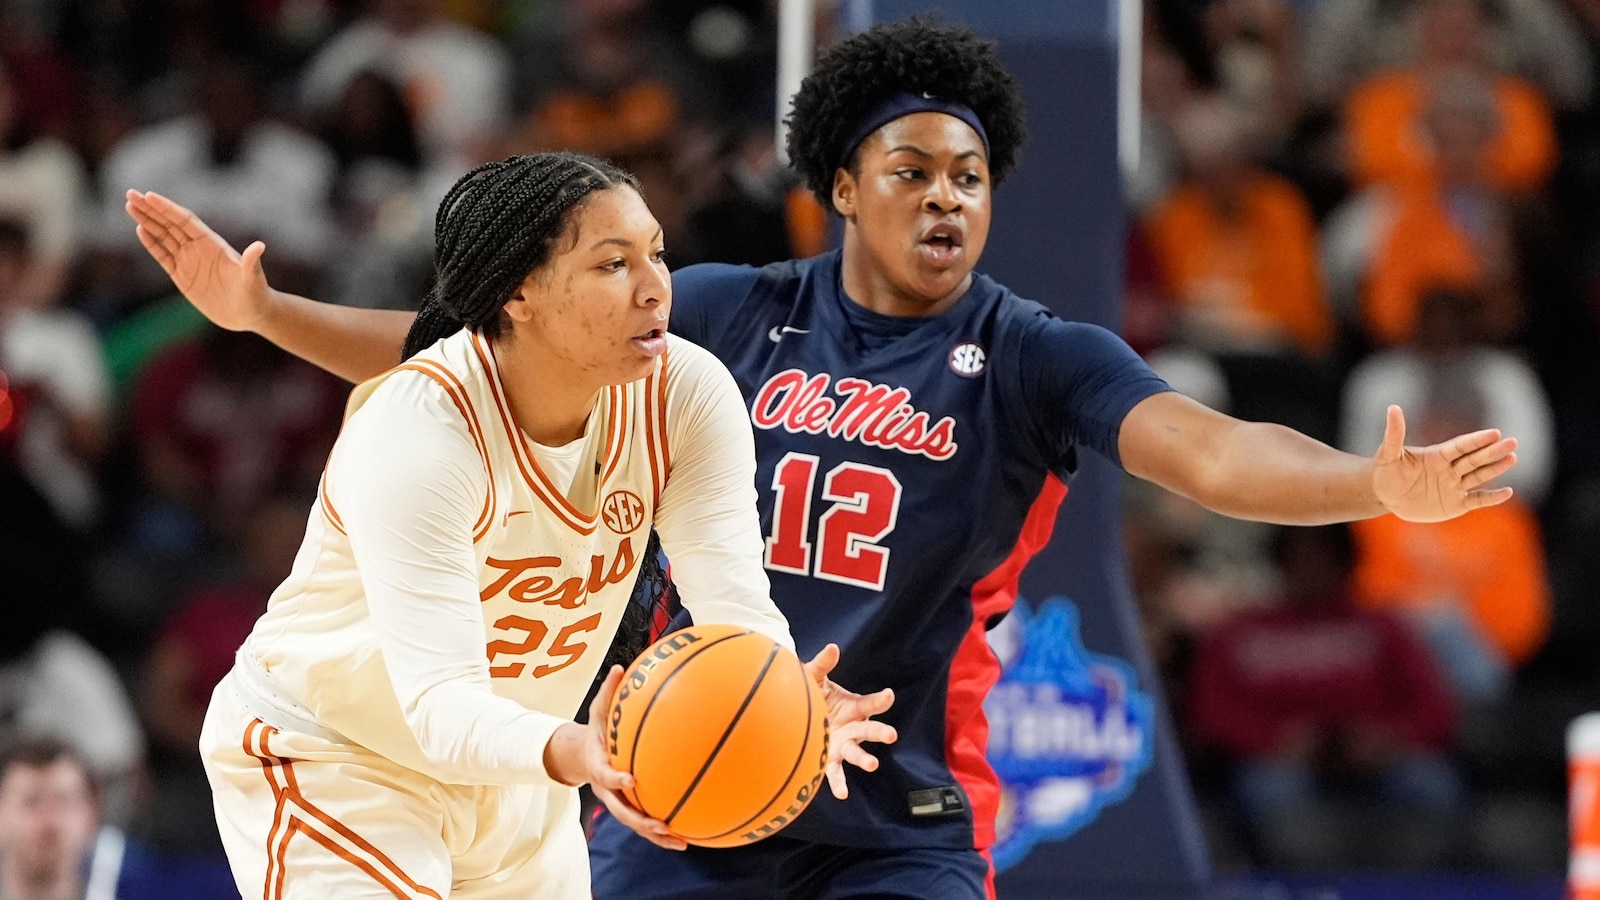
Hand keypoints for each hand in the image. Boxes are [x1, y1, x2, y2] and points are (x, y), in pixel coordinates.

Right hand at [123, 190, 274, 332]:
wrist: (250, 314)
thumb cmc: (255, 295)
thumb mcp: (254, 278)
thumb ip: (252, 263)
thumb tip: (260, 246)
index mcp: (213, 244)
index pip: (186, 221)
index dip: (168, 208)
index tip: (149, 195)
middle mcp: (199, 249)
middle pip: (170, 223)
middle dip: (150, 209)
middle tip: (130, 193)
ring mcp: (189, 261)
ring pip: (163, 236)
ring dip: (147, 221)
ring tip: (130, 205)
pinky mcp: (183, 276)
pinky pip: (163, 256)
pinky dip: (151, 243)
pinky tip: (140, 229)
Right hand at [544, 666, 686, 850]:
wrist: (578, 756)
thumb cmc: (595, 730)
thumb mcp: (597, 710)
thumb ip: (608, 692)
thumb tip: (620, 668)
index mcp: (598, 766)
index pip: (605, 775)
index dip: (616, 778)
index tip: (631, 779)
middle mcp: (606, 789)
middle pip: (621, 810)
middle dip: (641, 821)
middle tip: (661, 825)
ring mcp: (616, 801)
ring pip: (635, 823)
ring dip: (656, 835)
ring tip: (681, 841)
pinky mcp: (628, 806)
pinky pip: (645, 821)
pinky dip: (663, 831)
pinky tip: (688, 836)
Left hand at [802, 644, 896, 799]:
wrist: (797, 713)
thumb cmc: (812, 694)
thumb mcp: (815, 677)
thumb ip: (823, 664)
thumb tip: (833, 647)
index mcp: (854, 707)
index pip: (871, 703)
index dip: (880, 700)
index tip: (889, 695)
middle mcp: (853, 727)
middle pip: (870, 730)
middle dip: (881, 732)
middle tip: (892, 735)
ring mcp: (844, 744)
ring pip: (857, 753)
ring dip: (866, 758)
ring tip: (873, 764)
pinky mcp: (831, 758)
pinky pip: (836, 772)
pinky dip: (839, 783)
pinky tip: (842, 794)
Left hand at [1370, 405, 1516, 522]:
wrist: (1385, 495)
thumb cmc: (1386, 471)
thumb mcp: (1388, 453)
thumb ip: (1395, 433)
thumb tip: (1393, 408)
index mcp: (1437, 455)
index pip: (1461, 446)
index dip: (1477, 440)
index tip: (1495, 433)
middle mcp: (1450, 469)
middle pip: (1475, 459)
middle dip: (1493, 452)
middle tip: (1513, 442)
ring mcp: (1454, 486)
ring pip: (1479, 476)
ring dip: (1496, 468)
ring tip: (1513, 457)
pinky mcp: (1455, 504)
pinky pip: (1476, 500)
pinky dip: (1492, 498)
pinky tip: (1508, 492)